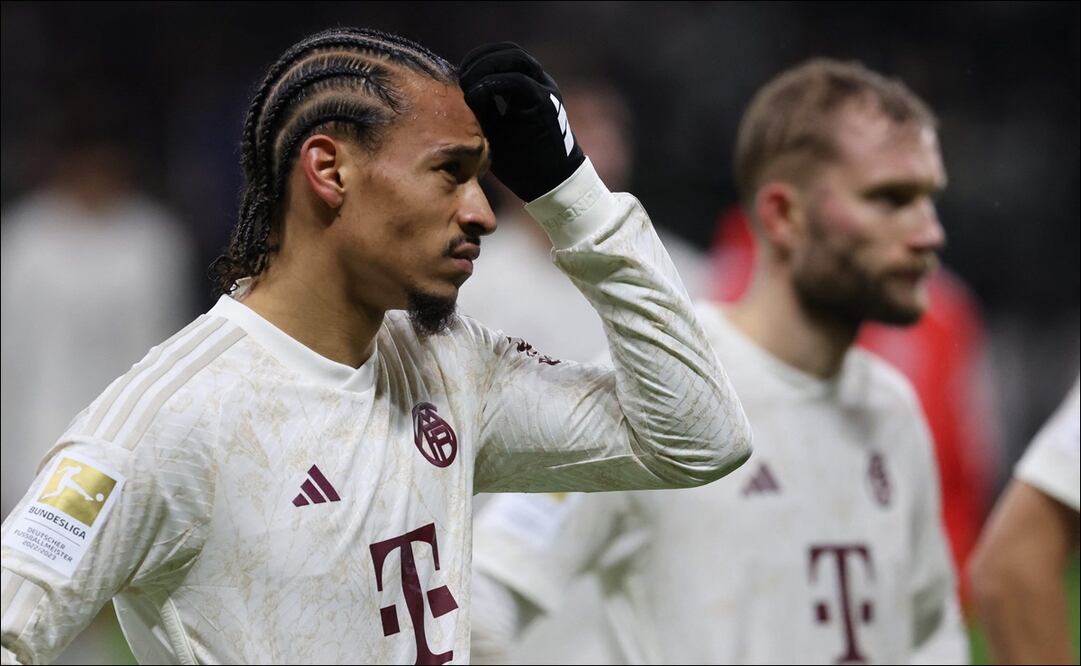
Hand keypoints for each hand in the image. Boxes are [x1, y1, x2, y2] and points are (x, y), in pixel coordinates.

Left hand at [459, 43, 584, 201]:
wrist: (550, 184)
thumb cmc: (521, 160)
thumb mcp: (494, 128)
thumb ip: (482, 107)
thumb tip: (457, 90)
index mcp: (530, 86)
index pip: (504, 56)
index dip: (479, 59)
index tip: (459, 75)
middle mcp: (541, 83)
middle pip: (510, 51)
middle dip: (480, 58)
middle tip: (461, 76)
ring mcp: (546, 91)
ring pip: (516, 58)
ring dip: (486, 66)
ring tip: (468, 84)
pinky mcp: (546, 105)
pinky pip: (518, 81)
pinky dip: (492, 84)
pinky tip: (476, 96)